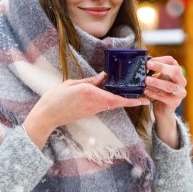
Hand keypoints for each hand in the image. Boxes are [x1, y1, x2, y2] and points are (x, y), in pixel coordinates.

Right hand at [23, 72, 149, 148]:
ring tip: (132, 91)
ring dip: (122, 99)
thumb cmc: (56, 98)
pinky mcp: (89, 112)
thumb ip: (91, 81)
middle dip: (131, 99)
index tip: (144, 100)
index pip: (116, 98)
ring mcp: (92, 110)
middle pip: (118, 102)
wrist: (47, 115)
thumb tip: (104, 76)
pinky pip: (104, 105)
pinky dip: (111, 99)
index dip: (132, 100)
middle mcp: (95, 103)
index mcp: (91, 93)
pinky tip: (113, 93)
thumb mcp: (73, 83)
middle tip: (144, 94)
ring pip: (112, 104)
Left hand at [144, 56, 186, 148]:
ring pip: (169, 86)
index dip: (160, 59)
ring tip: (146, 80)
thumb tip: (141, 63)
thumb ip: (152, 71)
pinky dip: (154, 93)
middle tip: (148, 65)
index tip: (148, 60)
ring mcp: (180, 92)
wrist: (162, 108)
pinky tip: (145, 91)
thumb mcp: (157, 78)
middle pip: (175, 71)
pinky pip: (164, 97)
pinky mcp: (175, 102)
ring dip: (157, 82)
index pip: (171, 61)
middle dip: (161, 67)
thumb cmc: (159, 90)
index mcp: (177, 72)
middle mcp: (181, 81)